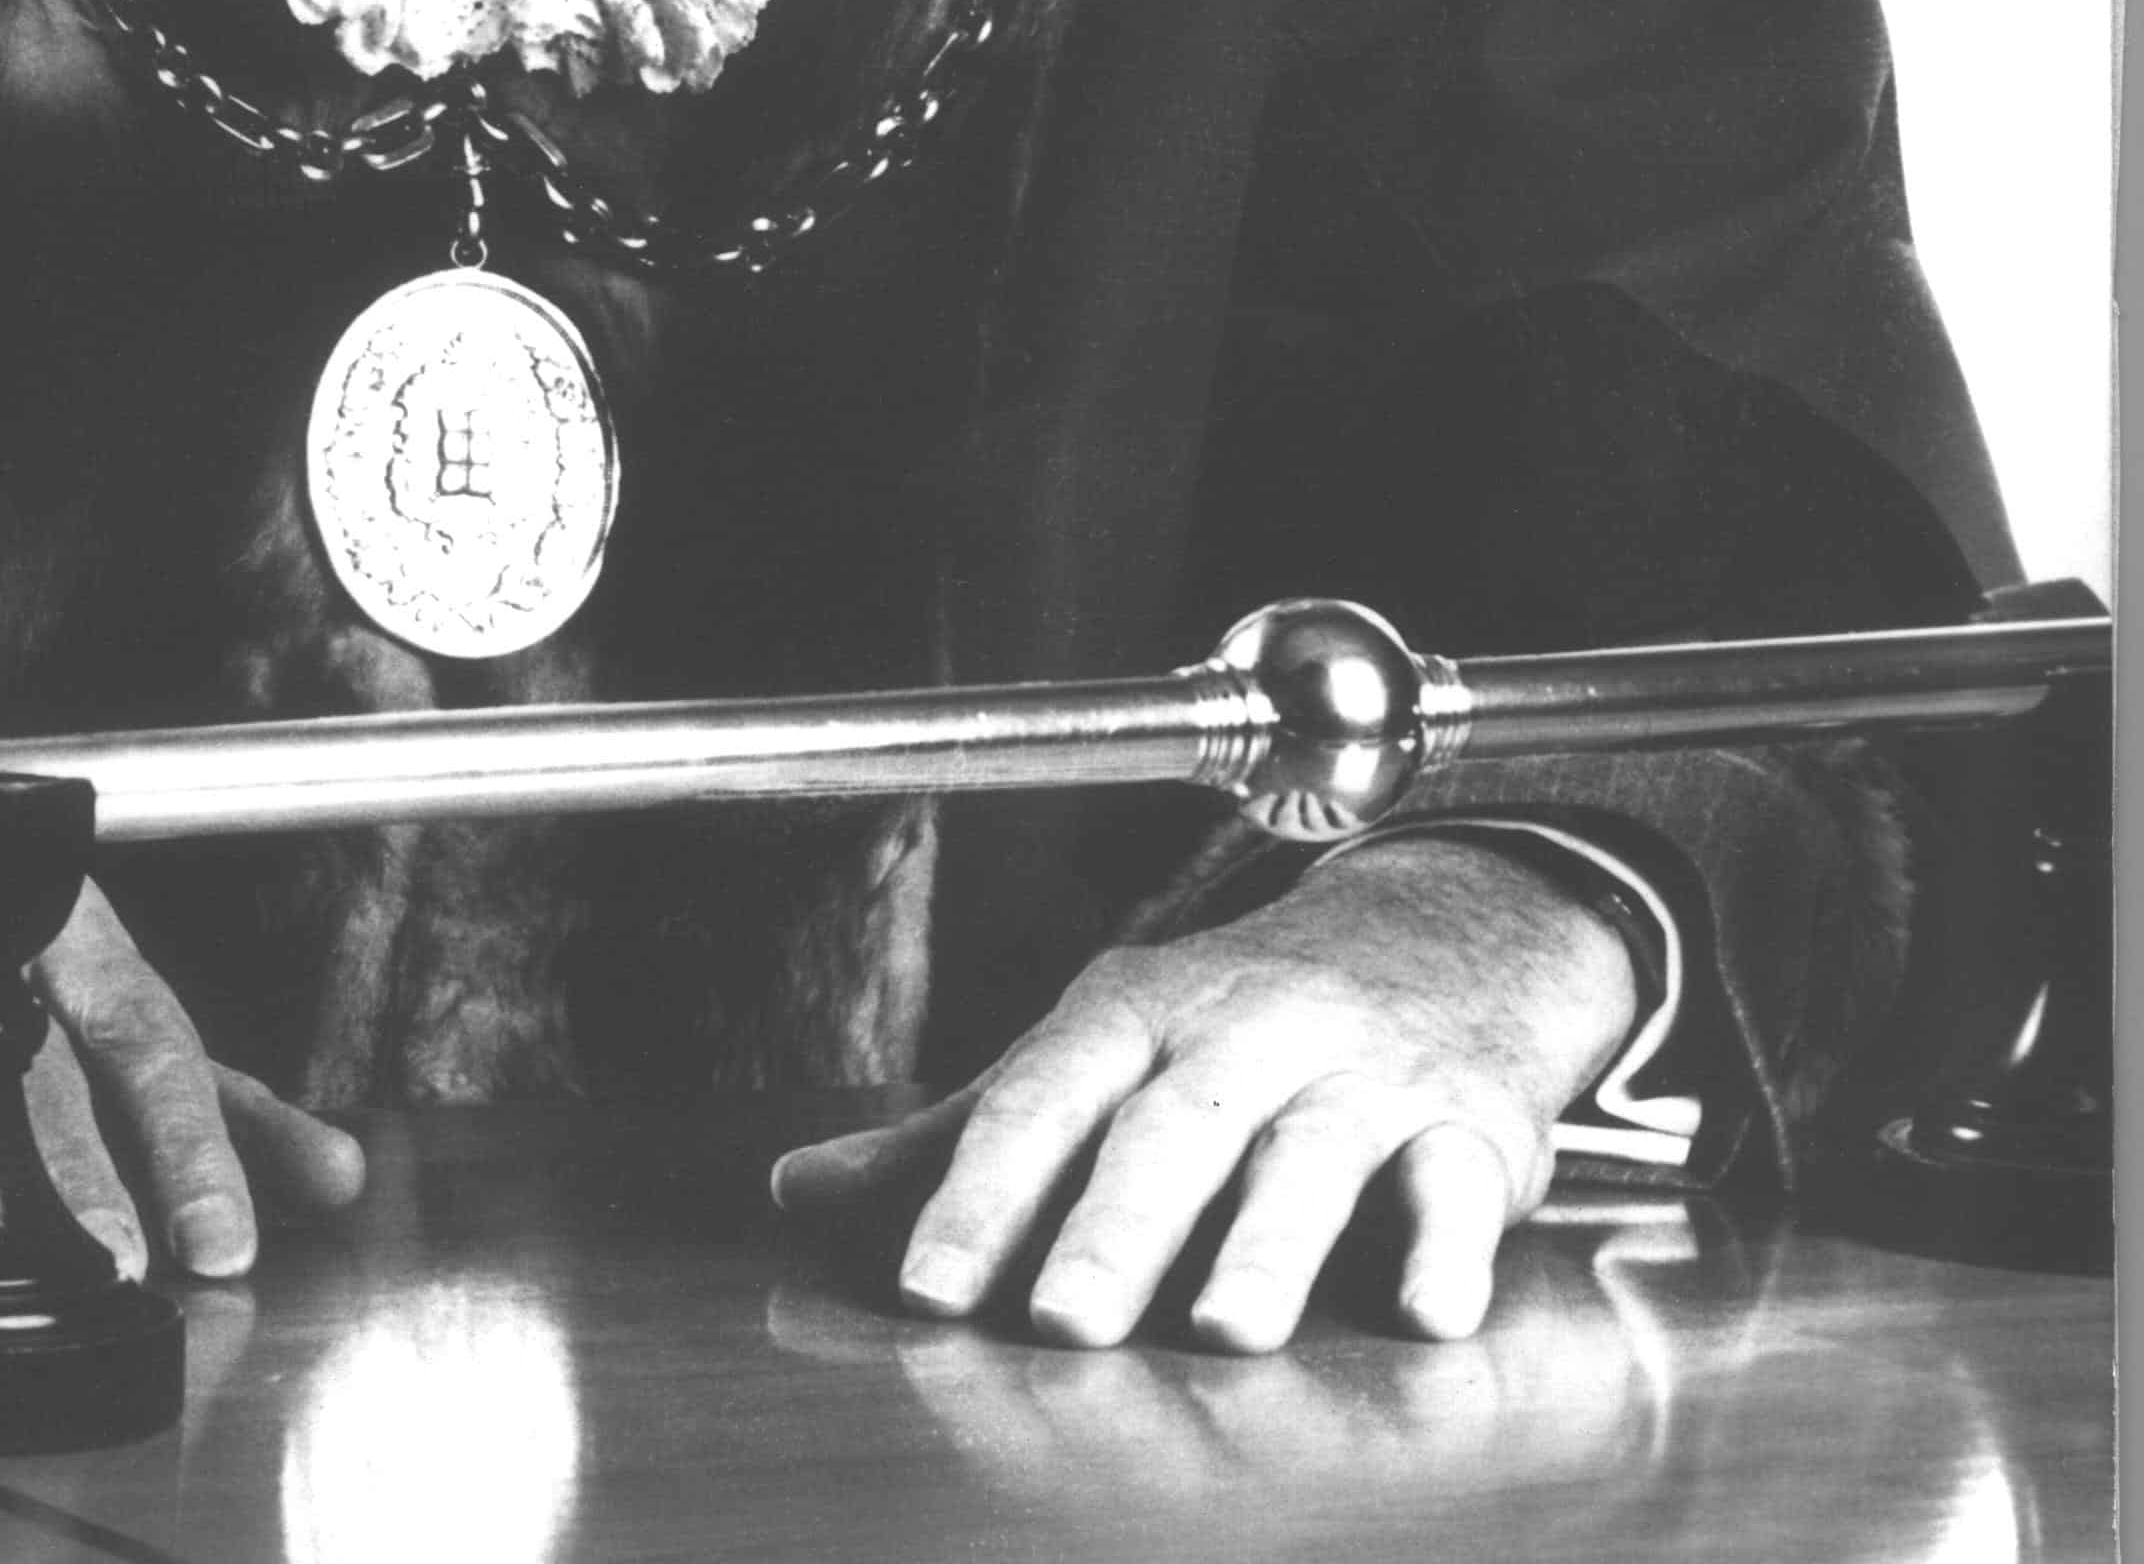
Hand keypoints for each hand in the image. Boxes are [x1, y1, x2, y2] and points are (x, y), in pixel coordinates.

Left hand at [771, 838, 1640, 1352]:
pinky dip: (1447, 1247)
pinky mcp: (1469, 1126)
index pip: (1043, 1094)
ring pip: (1313, 1155)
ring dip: (1271, 1242)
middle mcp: (1245, 1028)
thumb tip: (797, 1191)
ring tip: (1227, 1329)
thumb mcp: (1098, 1053)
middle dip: (1117, 1225)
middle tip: (1064, 1323)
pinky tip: (1426, 1310)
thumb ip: (960, 1135)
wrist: (1443, 937)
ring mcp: (1362, 1074)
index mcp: (1136, 1011)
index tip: (927, 1286)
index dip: (981, 1189)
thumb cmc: (1236, 1025)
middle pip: (1174, 1127)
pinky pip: (1459, 1184)